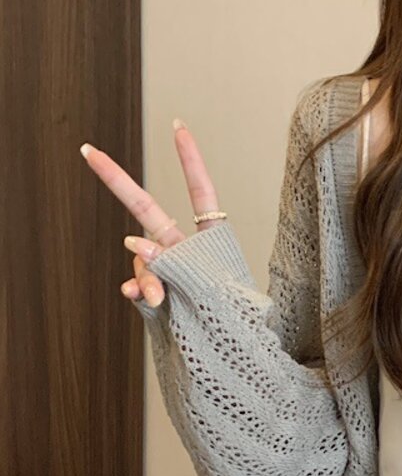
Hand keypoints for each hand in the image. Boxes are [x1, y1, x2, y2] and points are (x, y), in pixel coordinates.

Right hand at [79, 118, 224, 309]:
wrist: (232, 348)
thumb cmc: (237, 316)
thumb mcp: (215, 285)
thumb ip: (176, 262)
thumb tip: (136, 245)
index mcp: (212, 239)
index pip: (201, 192)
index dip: (190, 160)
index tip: (179, 128)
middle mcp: (185, 248)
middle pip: (146, 208)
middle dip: (116, 181)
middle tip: (89, 152)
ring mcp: (168, 268)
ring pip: (142, 257)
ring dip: (147, 274)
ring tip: (158, 297)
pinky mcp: (157, 290)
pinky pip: (139, 283)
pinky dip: (139, 290)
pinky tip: (140, 297)